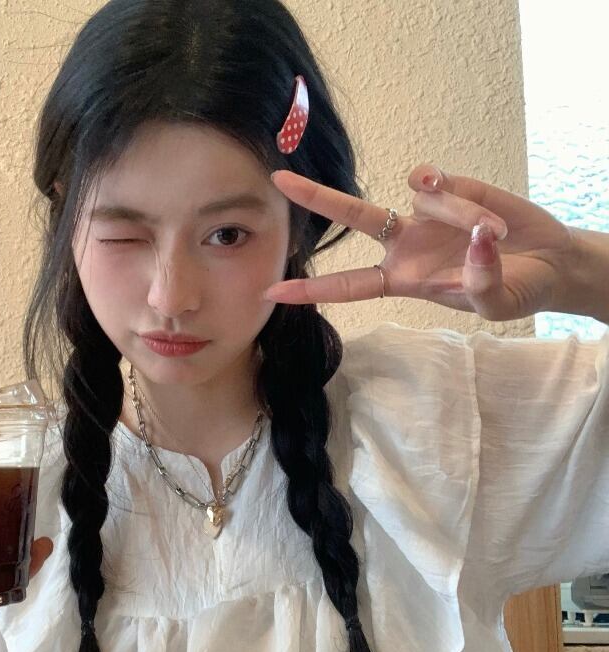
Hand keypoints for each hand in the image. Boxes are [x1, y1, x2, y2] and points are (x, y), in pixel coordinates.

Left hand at [264, 164, 578, 321]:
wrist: (548, 262)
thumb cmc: (515, 290)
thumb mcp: (497, 303)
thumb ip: (481, 281)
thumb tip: (476, 241)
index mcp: (403, 280)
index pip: (348, 286)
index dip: (310, 290)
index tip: (270, 293)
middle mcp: (403, 245)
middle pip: (350, 218)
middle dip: (315, 198)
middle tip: (278, 180)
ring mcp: (424, 213)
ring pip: (419, 196)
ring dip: (459, 214)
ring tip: (494, 235)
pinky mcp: (450, 188)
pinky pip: (441, 181)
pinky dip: (459, 194)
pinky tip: (481, 208)